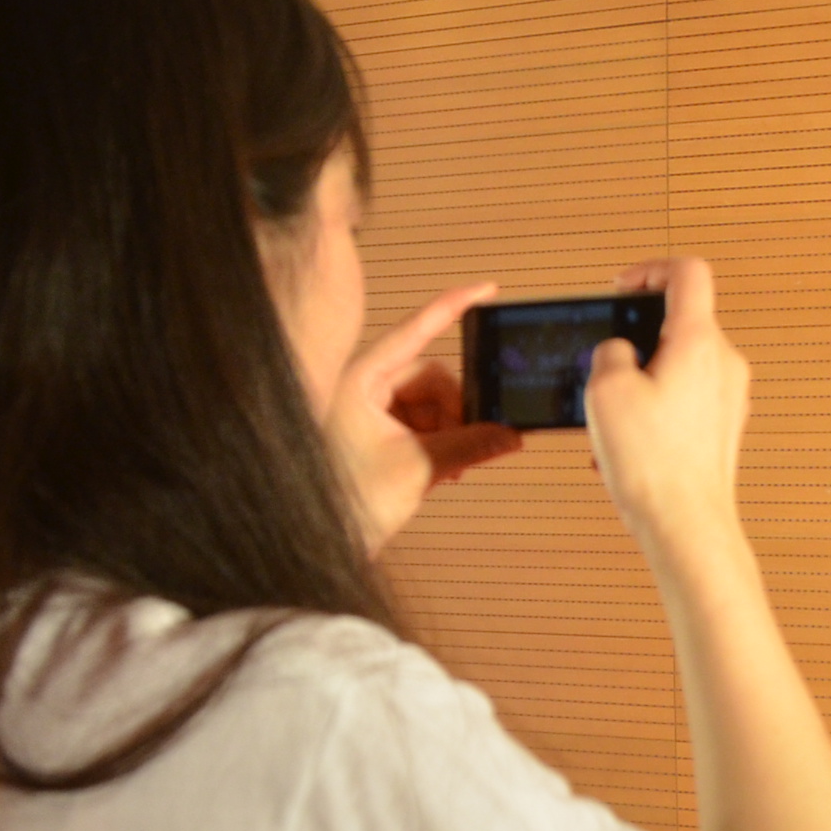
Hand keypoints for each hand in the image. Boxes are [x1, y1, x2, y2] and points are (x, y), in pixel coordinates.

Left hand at [328, 282, 519, 548]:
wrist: (318, 540)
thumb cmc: (345, 500)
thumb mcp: (418, 469)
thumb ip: (470, 445)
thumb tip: (512, 434)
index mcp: (361, 380)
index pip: (415, 331)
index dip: (453, 307)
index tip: (487, 290)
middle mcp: (361, 386)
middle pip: (432, 378)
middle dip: (457, 410)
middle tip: (474, 441)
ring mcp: (367, 408)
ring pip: (431, 404)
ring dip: (449, 432)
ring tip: (449, 469)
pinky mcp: (374, 430)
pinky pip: (420, 422)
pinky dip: (437, 442)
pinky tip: (441, 470)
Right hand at [583, 256, 750, 557]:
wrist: (687, 524)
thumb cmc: (654, 463)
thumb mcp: (605, 391)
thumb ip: (610, 353)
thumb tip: (620, 354)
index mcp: (700, 341)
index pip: (687, 273)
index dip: (650, 270)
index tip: (622, 289)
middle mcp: (724, 364)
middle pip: (680, 323)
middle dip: (636, 338)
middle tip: (606, 363)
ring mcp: (729, 397)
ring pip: (678, 365)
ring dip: (640, 380)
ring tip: (612, 417)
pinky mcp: (723, 427)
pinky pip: (684, 400)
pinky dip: (653, 410)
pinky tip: (626, 444)